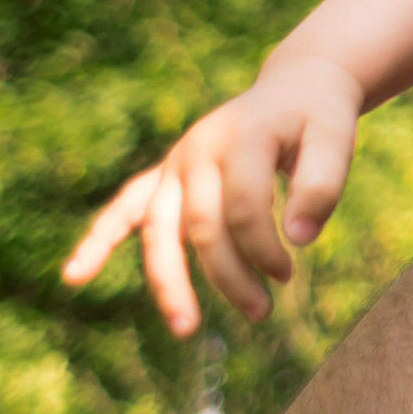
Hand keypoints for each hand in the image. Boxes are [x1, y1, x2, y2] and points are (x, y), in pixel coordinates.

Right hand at [62, 54, 364, 335]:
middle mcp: (199, 148)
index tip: (289, 273)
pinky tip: (73, 276)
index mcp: (241, 135)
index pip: (243, 206)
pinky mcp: (166, 173)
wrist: (297, 84)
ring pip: (159, 229)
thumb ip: (324, 183)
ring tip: (185, 329)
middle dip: (229, 274)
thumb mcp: (338, 136)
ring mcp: (176, 161)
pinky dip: (99, 240)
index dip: (263, 247)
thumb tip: (301, 240)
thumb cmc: (320, 116)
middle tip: (263, 312)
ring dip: (169, 280)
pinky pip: (125, 208)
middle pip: (200, 225)